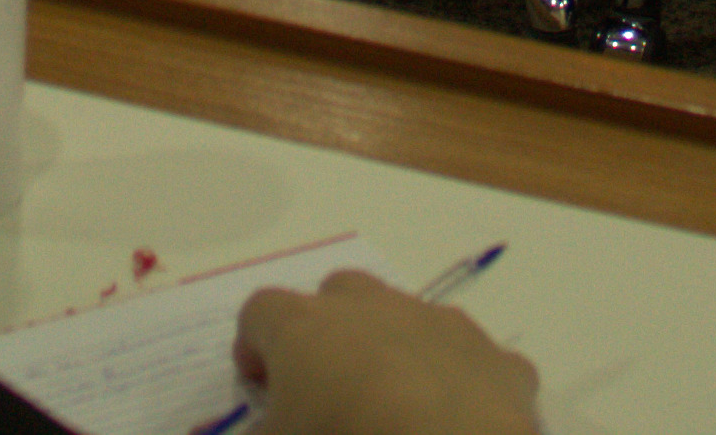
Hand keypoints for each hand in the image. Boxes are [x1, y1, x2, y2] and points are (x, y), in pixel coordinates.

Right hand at [238, 273, 542, 434]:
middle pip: (338, 294)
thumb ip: (251, 431)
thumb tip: (216, 433)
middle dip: (326, 333)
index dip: (252, 345)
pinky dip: (460, 387)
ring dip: (396, 352)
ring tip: (393, 414)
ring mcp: (444, 328)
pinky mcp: (499, 362)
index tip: (257, 384)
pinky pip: (473, 362)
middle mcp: (375, 309)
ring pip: (411, 319)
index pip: (259, 311)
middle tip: (323, 392)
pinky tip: (457, 429)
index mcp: (306, 329)